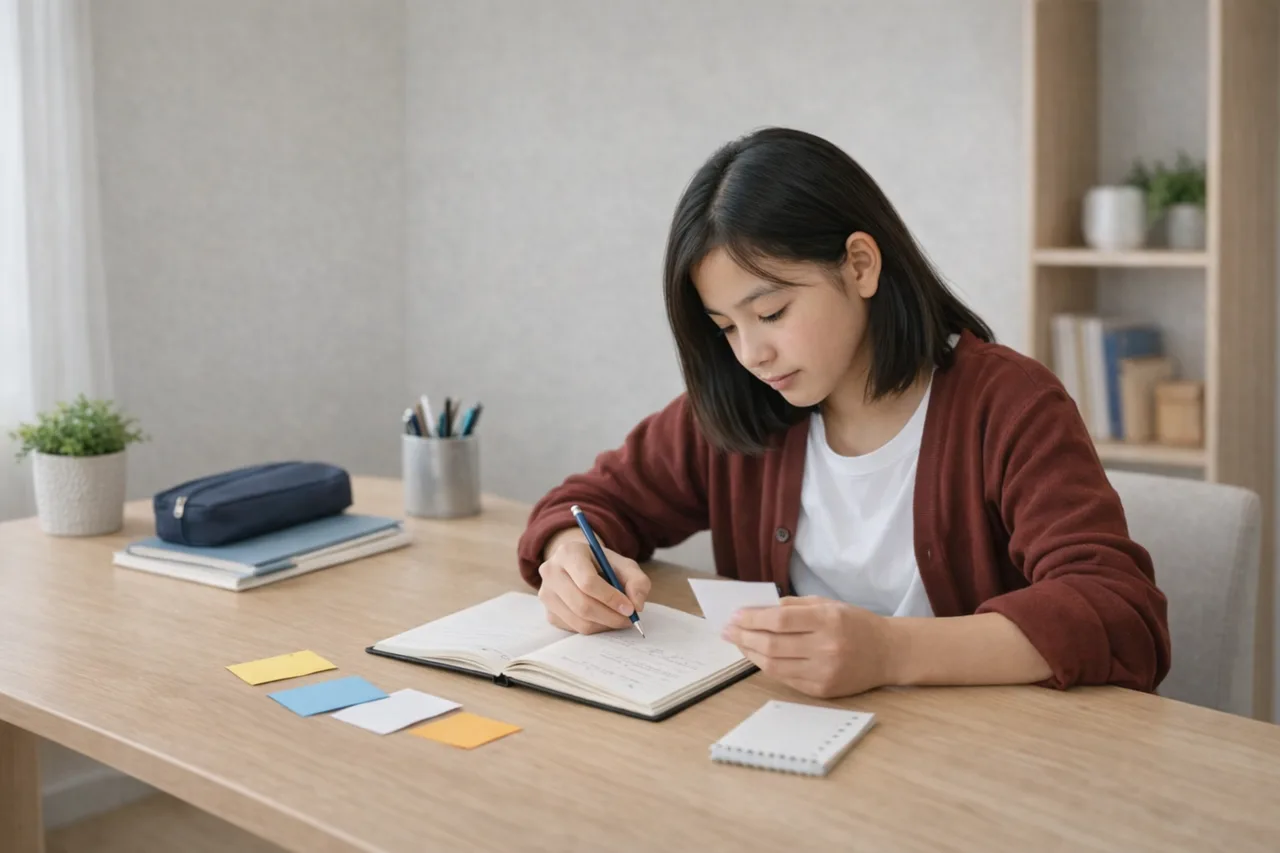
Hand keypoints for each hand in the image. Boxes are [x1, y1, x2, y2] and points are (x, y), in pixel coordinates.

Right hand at [537, 530, 650, 633]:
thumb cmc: (602, 565)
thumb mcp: (624, 565)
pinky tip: (604, 618)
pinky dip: (595, 628)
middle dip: (610, 616)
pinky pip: (574, 629)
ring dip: (604, 625)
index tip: (630, 608)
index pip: (587, 582)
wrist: (579, 566)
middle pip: (582, 604)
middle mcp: (551, 572)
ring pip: (578, 621)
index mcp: (568, 553)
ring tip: (619, 619)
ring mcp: (546, 594)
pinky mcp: (549, 613)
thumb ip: (637, 582)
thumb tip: (636, 606)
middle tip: (629, 619)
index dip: (611, 598)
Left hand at [721, 596, 893, 698]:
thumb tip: (755, 610)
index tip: (734, 615)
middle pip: (772, 644)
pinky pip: (785, 679)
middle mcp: (826, 648)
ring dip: (750, 653)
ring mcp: (824, 672)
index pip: (779, 620)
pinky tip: (757, 656)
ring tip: (738, 642)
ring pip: (773, 665)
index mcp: (828, 620)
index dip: (751, 618)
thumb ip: (792, 606)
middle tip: (727, 630)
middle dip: (743, 636)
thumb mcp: (828, 604)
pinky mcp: (822, 691)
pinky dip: (766, 667)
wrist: (888, 653)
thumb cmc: (854, 623)